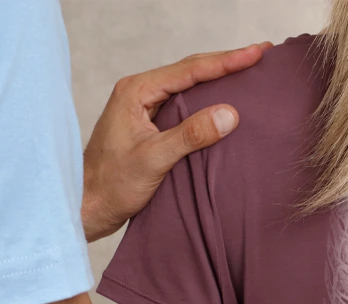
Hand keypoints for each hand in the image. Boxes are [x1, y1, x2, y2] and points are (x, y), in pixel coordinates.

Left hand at [82, 45, 271, 242]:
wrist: (88, 206)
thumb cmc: (113, 184)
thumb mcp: (154, 159)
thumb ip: (190, 135)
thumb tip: (229, 114)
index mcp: (136, 91)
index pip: (189, 70)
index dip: (226, 61)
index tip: (256, 53)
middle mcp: (139, 93)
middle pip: (190, 72)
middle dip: (225, 63)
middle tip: (260, 55)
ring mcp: (144, 109)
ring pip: (188, 88)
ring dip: (217, 81)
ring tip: (248, 73)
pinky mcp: (149, 127)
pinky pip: (183, 107)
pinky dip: (206, 103)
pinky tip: (223, 104)